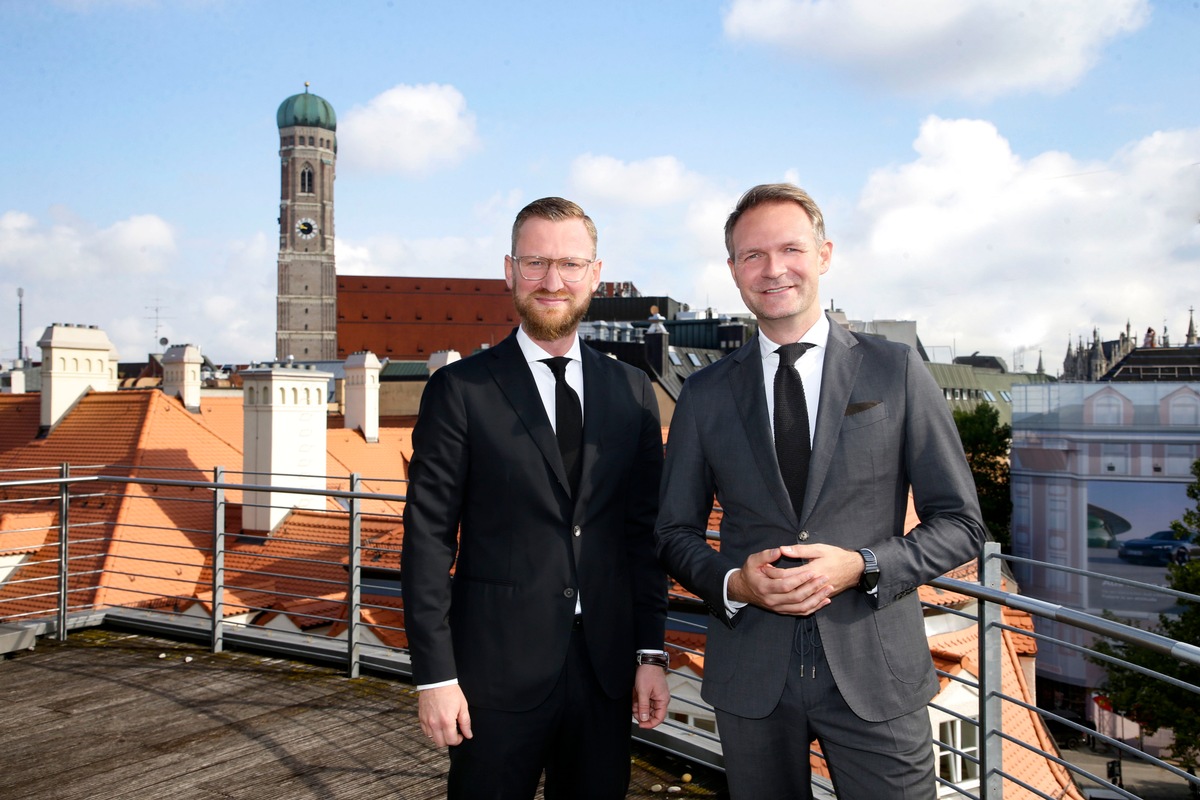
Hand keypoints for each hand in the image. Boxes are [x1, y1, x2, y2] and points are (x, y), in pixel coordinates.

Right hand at [418, 683, 472, 746]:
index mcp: (446, 721)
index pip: (452, 741)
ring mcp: (427, 721)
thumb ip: (465, 723)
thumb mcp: (463, 706)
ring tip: (445, 728)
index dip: (458, 740)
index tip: (460, 735)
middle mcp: (435, 723)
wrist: (437, 681)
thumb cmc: (450, 691)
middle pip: (441, 743)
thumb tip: (468, 734)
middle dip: (449, 740)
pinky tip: (438, 724)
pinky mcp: (421, 718)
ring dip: (440, 736)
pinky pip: (425, 732)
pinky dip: (432, 732)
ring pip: (432, 739)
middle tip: (453, 732)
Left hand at [632, 664, 669, 728]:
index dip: (650, 724)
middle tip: (634, 713)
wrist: (646, 660)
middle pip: (652, 714)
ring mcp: (655, 696)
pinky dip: (638, 703)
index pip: (659, 718)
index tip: (641, 725)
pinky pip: (644, 702)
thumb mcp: (643, 692)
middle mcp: (660, 699)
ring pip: (647, 709)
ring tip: (633, 705)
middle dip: (642, 715)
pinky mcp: (649, 693)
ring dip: (639, 709)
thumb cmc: (648, 673)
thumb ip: (643, 706)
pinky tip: (634, 700)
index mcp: (663, 700)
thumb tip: (644, 719)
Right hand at [728, 544, 862, 614]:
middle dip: (812, 588)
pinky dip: (814, 608)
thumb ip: (766, 555)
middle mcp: (772, 601)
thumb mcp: (753, 560)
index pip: (785, 585)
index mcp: (764, 587)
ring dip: (817, 600)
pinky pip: (801, 612)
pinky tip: (824, 601)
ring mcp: (778, 608)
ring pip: (801, 608)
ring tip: (829, 590)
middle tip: (825, 579)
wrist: (743, 589)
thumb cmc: (749, 573)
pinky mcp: (783, 611)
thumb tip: (780, 550)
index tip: (812, 572)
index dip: (799, 580)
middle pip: (796, 598)